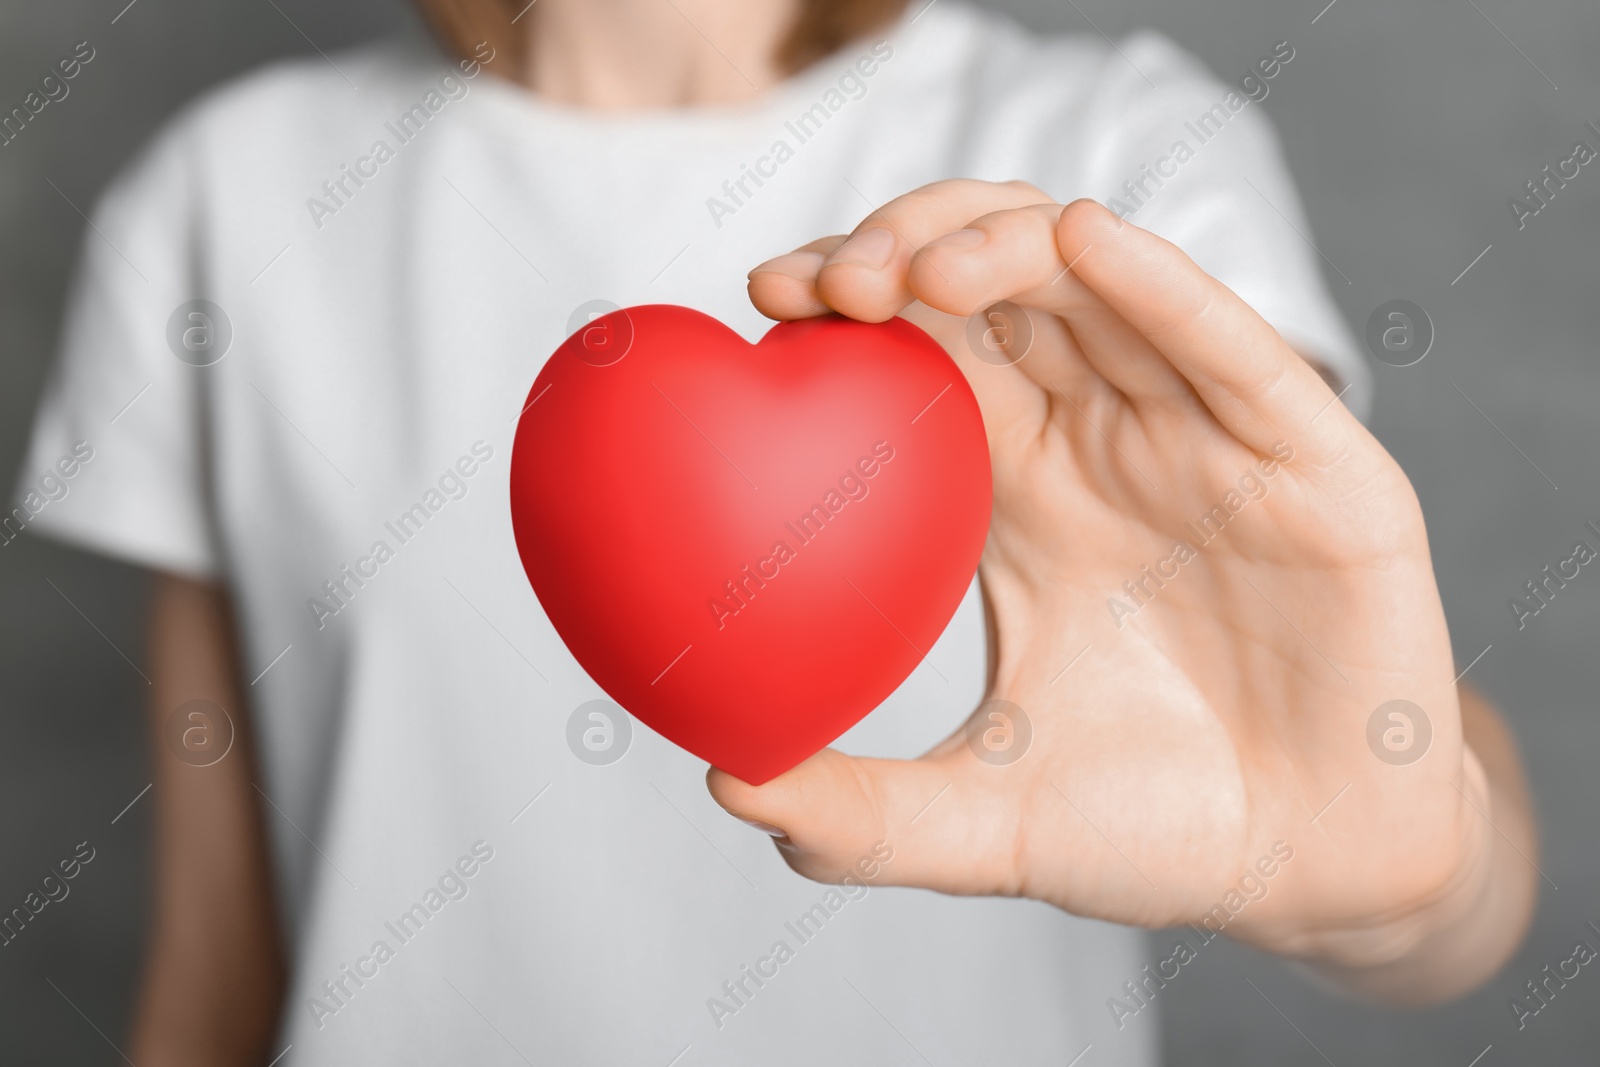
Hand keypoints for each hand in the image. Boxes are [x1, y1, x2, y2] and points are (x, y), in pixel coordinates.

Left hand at [710, 182, 1534, 994]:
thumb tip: (726, 788)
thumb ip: (864, 815)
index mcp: (1022, 488)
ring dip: (1008, 248)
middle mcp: (1109, 438)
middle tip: (826, 281)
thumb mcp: (985, 823)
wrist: (1309, 876)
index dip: (849, 302)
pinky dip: (1160, 287)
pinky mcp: (1314, 461)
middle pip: (1001, 288)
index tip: (765, 300)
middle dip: (909, 249)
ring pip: (1106, 288)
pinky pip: (1233, 352)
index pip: (927, 351)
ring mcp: (1210, 438)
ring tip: (924, 274)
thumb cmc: (1150, 834)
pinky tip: (1084, 240)